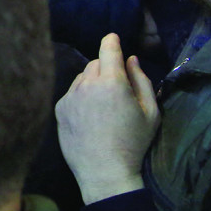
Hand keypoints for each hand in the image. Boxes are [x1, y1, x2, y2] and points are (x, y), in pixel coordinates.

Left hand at [56, 34, 158, 204]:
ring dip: (93, 82)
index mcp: (112, 82)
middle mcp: (87, 84)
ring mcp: (70, 96)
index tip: (113, 38)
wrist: (104, 172)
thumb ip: (142, 80)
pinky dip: (81, 96)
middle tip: (117, 88)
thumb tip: (131, 59)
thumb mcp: (151, 112)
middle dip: (106, 68)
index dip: (112, 41)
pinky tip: (91, 116)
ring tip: (104, 106)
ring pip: (82, 77)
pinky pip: (72, 93)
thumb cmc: (134, 143)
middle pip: (96, 63)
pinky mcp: (60, 109)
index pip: (108, 48)